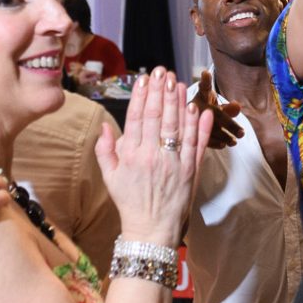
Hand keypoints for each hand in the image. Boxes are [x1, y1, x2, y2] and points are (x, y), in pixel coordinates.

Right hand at [97, 68, 206, 243]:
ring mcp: (173, 163)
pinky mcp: (190, 171)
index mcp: (131, 155)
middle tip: (163, 71)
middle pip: (157, 117)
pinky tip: (197, 109)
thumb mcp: (109, 177)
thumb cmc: (129, 202)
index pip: (136, 118)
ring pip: (177, 126)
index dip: (141, 96)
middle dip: (160, 91)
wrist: (151, 230)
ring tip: (178, 82)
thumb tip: (105, 126)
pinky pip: (196, 144)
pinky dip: (198, 126)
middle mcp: (152, 156)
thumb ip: (104, 150)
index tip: (145, 79)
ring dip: (178, 102)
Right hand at [192, 70, 243, 150]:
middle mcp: (194, 106)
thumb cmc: (206, 109)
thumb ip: (228, 107)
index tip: (205, 73)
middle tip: (242, 133)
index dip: (205, 81)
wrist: (187, 120)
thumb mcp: (216, 105)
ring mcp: (190, 119)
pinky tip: (223, 145)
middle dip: (229, 124)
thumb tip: (238, 107)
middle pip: (213, 114)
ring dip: (223, 136)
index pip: (204, 87)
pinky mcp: (189, 131)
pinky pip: (202, 138)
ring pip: (208, 128)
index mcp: (201, 96)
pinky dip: (214, 143)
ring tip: (234, 141)